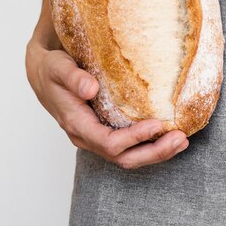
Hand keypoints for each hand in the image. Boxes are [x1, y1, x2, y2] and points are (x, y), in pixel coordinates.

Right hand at [25, 43, 188, 168]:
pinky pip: (129, 148)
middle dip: (154, 152)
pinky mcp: (105, 133)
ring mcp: (96, 138)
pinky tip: (168, 136)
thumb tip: (91, 88)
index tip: (157, 124)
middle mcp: (87, 137)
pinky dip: (150, 145)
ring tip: (181, 141)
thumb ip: (73, 78)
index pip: (108, 142)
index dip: (134, 137)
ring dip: (156, 152)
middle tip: (180, 139)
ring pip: (128, 157)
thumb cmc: (51, 70)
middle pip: (122, 158)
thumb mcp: (58, 67)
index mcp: (76, 124)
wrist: (43, 75)